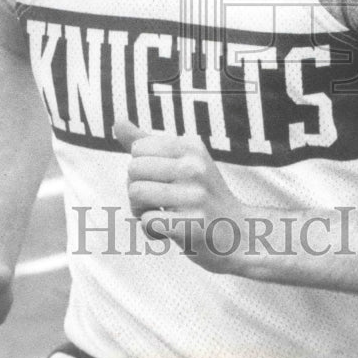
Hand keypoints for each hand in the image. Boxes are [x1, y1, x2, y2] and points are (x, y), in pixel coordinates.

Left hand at [114, 119, 246, 273]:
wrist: (239, 235)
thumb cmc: (201, 198)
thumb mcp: (181, 163)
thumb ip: (147, 143)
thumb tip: (117, 122)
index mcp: (191, 146)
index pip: (137, 148)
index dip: (141, 169)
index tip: (161, 182)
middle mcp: (194, 166)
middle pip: (133, 170)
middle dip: (137, 190)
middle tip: (159, 203)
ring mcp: (195, 195)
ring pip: (135, 193)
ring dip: (141, 212)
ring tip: (163, 217)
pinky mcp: (193, 224)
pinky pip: (147, 221)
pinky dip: (151, 231)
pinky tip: (169, 233)